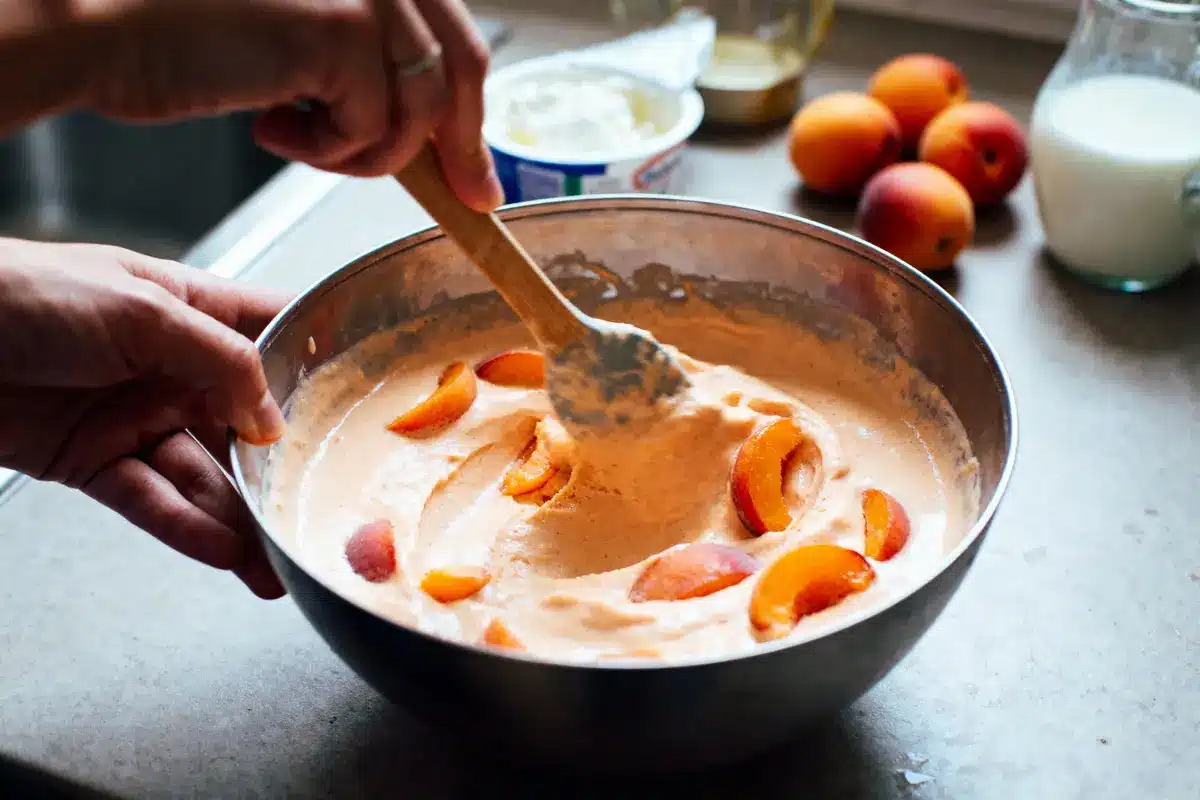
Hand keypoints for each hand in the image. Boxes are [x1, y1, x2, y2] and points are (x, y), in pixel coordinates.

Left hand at [0, 238, 289, 597]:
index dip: (320, 366)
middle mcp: (174, 369)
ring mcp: (136, 418)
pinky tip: (226, 554)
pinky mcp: (95, 462)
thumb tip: (274, 419)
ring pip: (205, 478)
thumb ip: (221, 361)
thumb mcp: (142, 310)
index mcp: (191, 313)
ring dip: (240, 522)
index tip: (370, 404)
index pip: (274, 337)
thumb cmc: (27, 293)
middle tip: (320, 514)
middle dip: (283, 473)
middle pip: (246, 428)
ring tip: (278, 563)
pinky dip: (188, 529)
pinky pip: (153, 502)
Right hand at [82, 0, 501, 210]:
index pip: (453, 33)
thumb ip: (370, 61)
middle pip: (457, 66)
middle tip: (466, 196)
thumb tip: (444, 140)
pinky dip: (327, 151)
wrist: (103, 26)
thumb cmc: (186, 32)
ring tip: (302, 137)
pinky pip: (372, 128)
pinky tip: (269, 125)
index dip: (470, 105)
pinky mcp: (337, 29)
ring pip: (415, 110)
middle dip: (459, 146)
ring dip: (365, 148)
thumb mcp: (305, 41)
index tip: (477, 163)